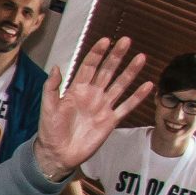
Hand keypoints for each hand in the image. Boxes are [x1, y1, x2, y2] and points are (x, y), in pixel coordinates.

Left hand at [33, 37, 152, 179]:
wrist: (58, 154)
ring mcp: (103, 106)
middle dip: (116, 56)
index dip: (97, 53)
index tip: (105, 40)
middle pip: (107, 71)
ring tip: (141, 57)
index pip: (88, 66)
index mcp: (76, 90)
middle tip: (126, 40)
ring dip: (130, 71)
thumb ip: (51, 87)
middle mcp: (92, 95)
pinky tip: (148, 85)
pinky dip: (137, 97)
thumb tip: (56, 66)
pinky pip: (127, 106)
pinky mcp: (111, 120)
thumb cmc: (50, 130)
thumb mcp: (47, 107)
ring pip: (120, 85)